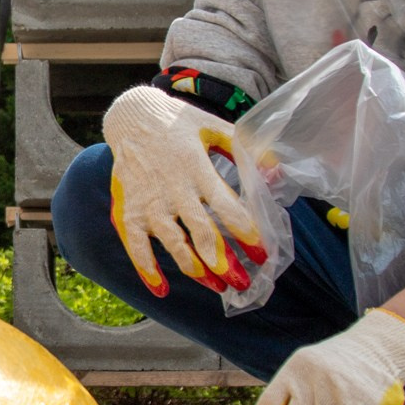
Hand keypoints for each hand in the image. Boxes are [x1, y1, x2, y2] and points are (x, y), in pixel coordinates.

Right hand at [101, 85, 267, 296]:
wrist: (131, 115)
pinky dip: (146, 268)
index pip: (225, 206)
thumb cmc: (179, 122)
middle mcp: (171, 187)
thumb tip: (277, 174)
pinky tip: (162, 288)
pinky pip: (135, 245)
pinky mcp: (127, 209)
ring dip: (194, 269)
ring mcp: (147, 201)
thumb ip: (246, 149)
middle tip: (242, 283)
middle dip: (223, 261)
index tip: (262, 254)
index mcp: (195, 167)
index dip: (245, 232)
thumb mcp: (215, 126)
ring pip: (171, 243)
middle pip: (200, 232)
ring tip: (216, 287)